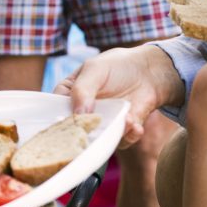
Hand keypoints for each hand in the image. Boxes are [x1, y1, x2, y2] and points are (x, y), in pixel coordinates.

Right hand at [54, 45, 182, 146]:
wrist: (150, 71)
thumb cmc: (117, 65)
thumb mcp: (95, 69)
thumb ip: (82, 89)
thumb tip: (78, 114)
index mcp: (70, 94)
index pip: (57, 109)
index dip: (59, 117)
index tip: (69, 122)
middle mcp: (84, 111)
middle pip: (76, 129)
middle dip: (87, 132)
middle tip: (97, 129)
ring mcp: (103, 122)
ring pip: (100, 138)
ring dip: (113, 133)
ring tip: (127, 121)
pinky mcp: (122, 130)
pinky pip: (122, 141)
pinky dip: (129, 135)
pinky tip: (136, 125)